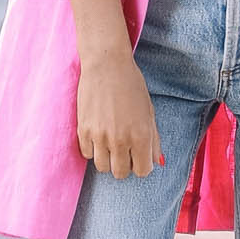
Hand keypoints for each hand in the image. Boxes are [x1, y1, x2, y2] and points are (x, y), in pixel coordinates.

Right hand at [76, 42, 163, 178]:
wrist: (106, 65)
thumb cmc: (132, 85)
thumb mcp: (149, 112)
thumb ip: (153, 139)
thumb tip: (157, 162)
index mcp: (141, 135)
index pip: (143, 171)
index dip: (142, 164)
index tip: (138, 156)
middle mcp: (120, 139)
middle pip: (121, 173)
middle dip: (124, 165)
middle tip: (124, 150)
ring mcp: (99, 136)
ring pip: (103, 167)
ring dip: (108, 159)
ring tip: (110, 144)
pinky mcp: (83, 130)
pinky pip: (87, 154)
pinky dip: (93, 149)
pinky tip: (98, 136)